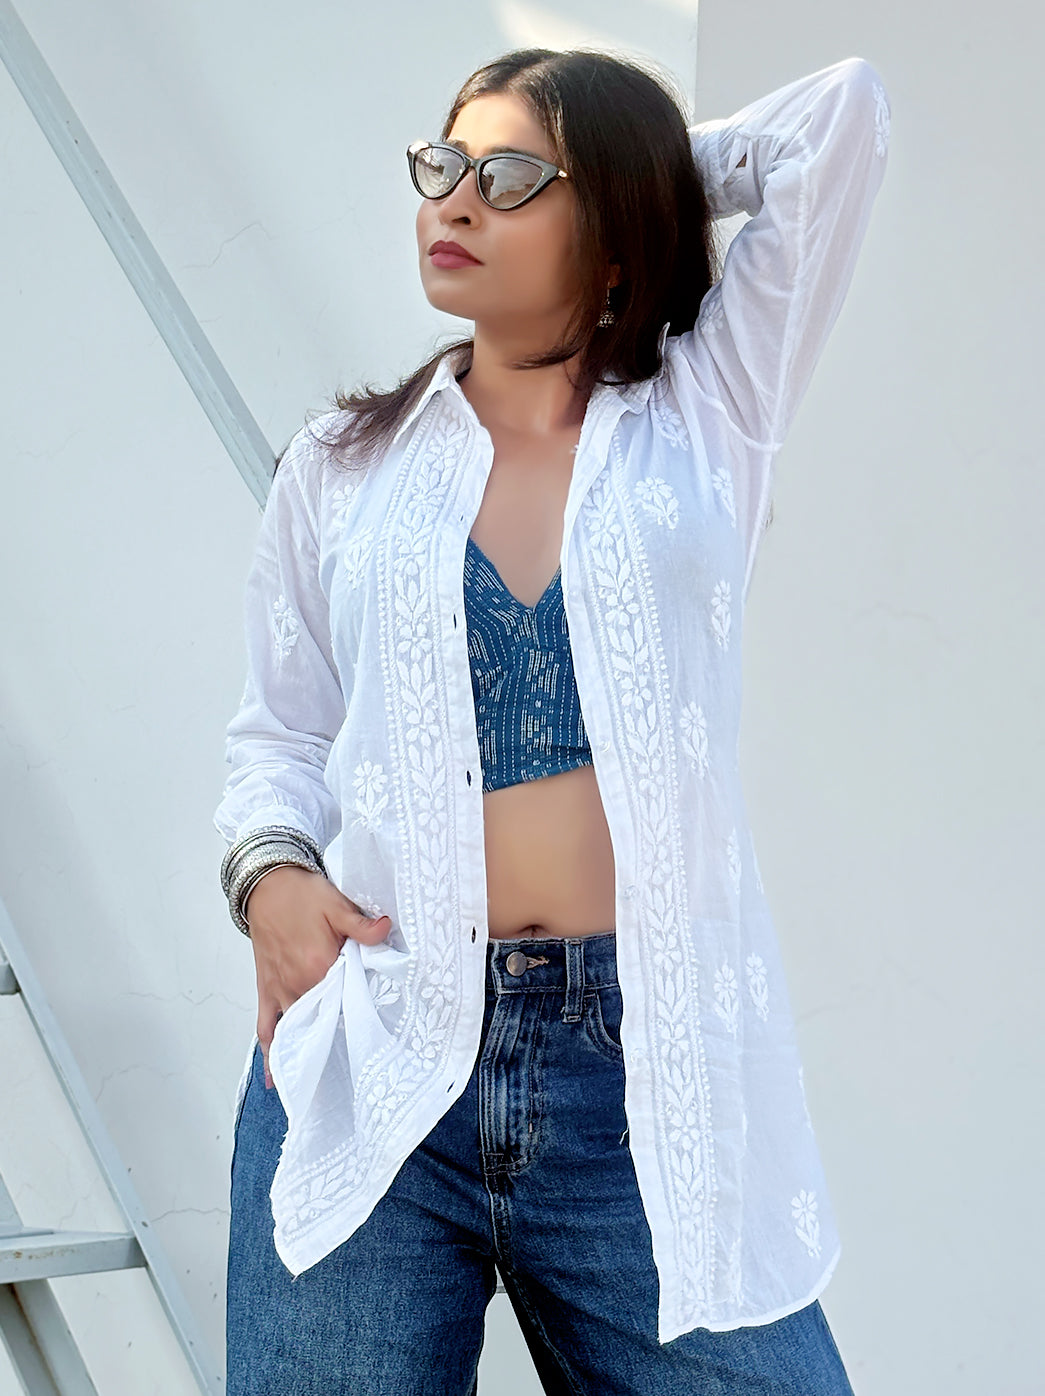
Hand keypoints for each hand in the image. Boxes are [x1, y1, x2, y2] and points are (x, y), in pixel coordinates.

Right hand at [245, 866, 391, 1087]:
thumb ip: (362, 924)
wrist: (266, 884)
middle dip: (341, 1032)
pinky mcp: (266, 989)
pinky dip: (270, 1051)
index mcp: (319, 965)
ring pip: (297, 1027)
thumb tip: (387, 929)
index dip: (363, 1008)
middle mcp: (298, 983)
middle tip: (362, 1059)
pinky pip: (266, 1026)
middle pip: (325, 1015)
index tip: (380, 1026)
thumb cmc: (302, 894)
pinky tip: (274, 1077)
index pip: (347, 996)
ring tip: (327, 1077)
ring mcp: (280, 989)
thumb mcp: (337, 904)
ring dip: (311, 1047)